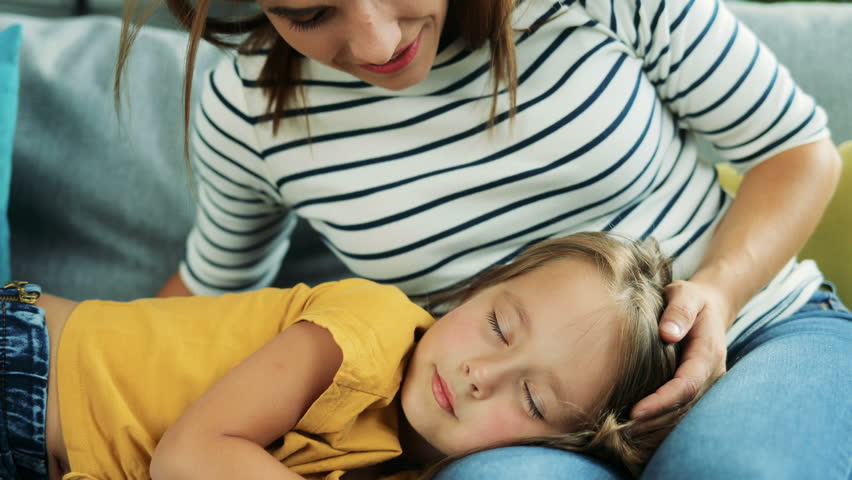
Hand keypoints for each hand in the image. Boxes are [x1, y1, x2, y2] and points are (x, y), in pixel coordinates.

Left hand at [630, 279, 732, 419]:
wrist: (710, 306)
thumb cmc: (692, 299)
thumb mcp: (686, 294)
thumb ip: (679, 311)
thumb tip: (668, 333)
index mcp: (708, 353)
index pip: (686, 385)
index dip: (661, 401)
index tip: (635, 411)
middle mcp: (710, 374)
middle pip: (682, 406)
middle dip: (653, 421)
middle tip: (619, 430)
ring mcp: (705, 383)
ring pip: (681, 412)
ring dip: (654, 425)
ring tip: (622, 432)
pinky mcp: (695, 388)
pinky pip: (679, 409)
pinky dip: (658, 419)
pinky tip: (634, 424)